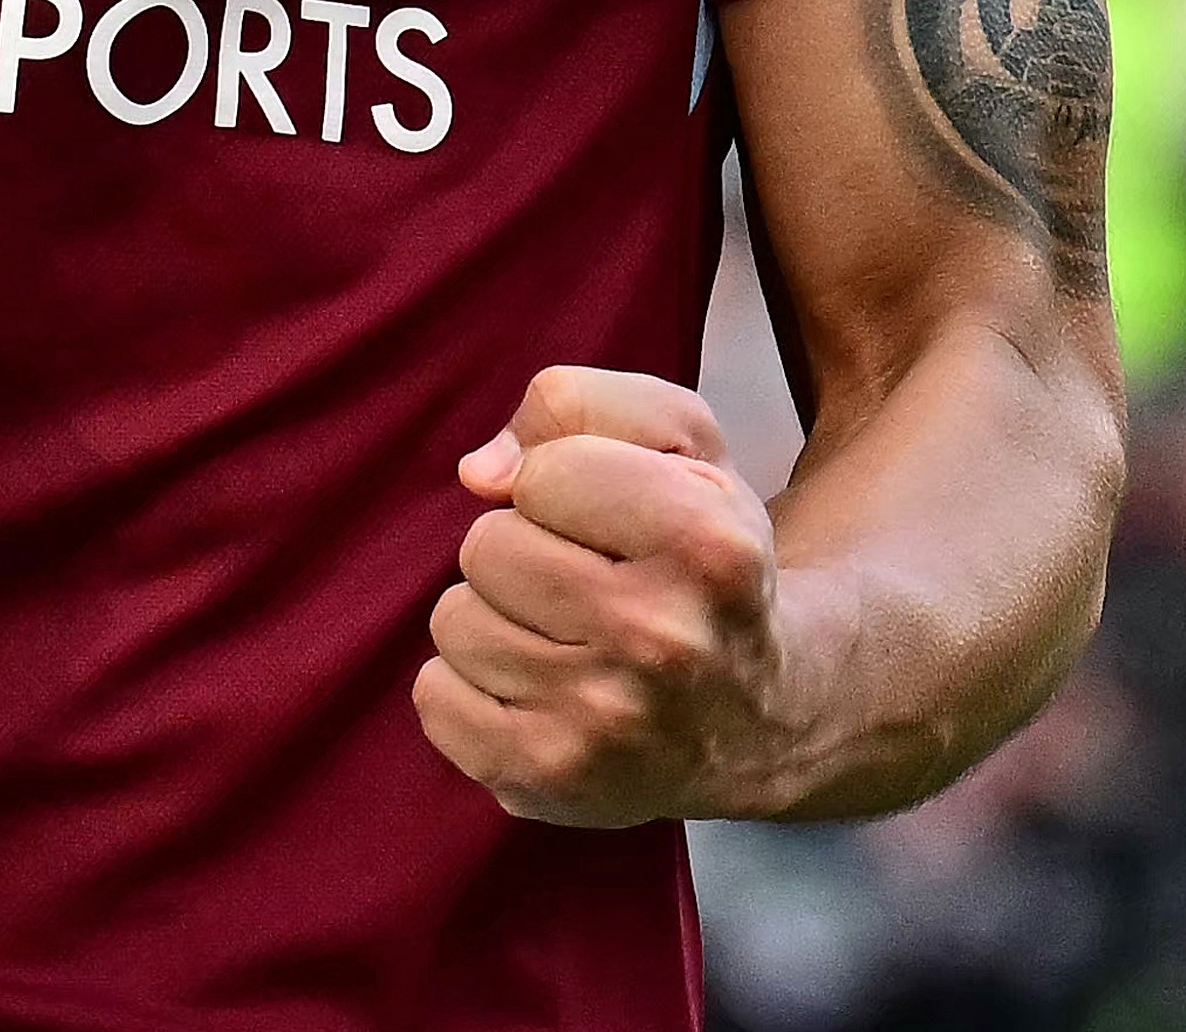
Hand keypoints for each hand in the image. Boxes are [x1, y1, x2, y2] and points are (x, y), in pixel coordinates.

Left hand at [413, 366, 786, 825]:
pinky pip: (433, 697)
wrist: (753, 716)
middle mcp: (663, 642)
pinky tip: (536, 689)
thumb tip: (479, 473)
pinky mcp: (549, 782)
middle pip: (487, 545)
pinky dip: (467, 685)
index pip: (546, 472)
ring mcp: (603, 724)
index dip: (561, 482)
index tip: (606, 517)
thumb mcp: (681, 444)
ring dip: (495, 617)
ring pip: (454, 620)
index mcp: (708, 546)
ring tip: (564, 636)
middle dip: (522, 549)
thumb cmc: (698, 556)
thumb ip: (577, 404)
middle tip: (585, 582)